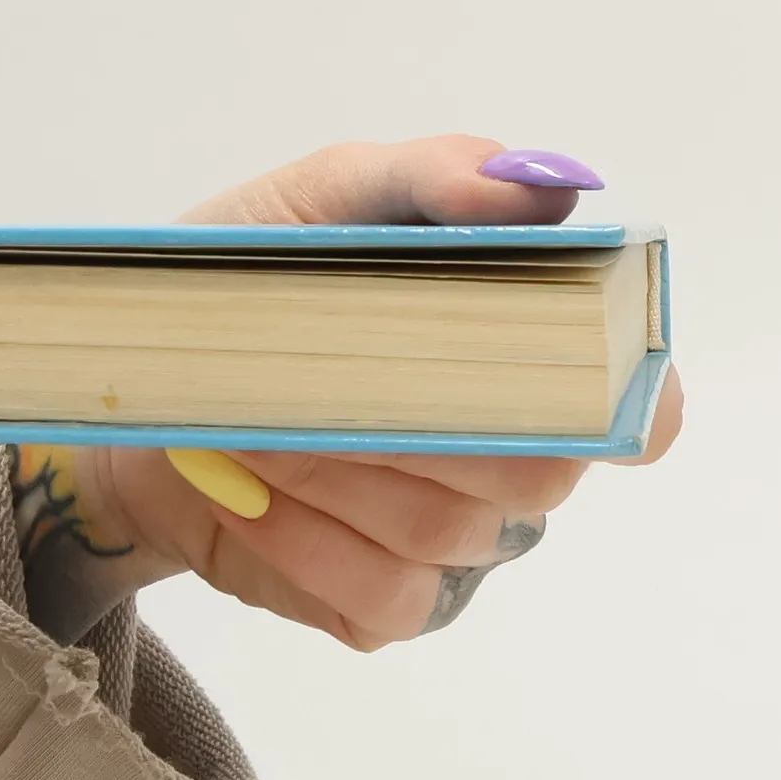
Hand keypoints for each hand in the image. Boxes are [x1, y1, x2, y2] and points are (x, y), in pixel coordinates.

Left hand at [11, 136, 683, 646]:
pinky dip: (306, 545)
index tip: (541, 368)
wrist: (141, 382)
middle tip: (315, 378)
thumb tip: (543, 189)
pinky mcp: (383, 603)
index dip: (618, 402)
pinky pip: (388, 598)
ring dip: (337, 471)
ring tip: (250, 422)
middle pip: (539, 473)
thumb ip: (435, 176)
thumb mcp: (323, 198)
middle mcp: (513, 460)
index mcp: (531, 360)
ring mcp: (456, 543)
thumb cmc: (249, 283)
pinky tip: (248, 496)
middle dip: (421, 421)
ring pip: (451, 533)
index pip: (640, 408)